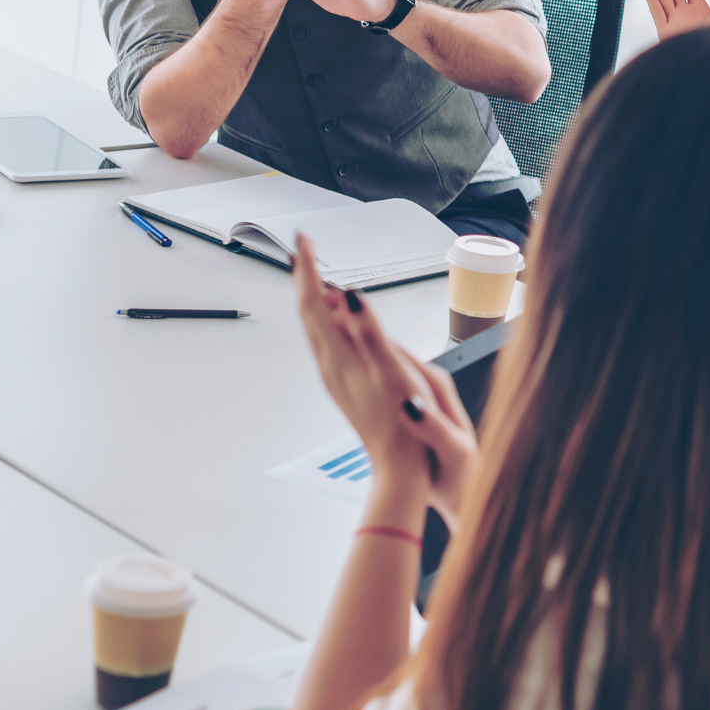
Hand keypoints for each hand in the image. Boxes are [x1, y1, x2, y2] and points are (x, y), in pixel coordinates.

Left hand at [292, 235, 477, 520]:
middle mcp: (331, 366)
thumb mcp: (392, 371)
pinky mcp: (346, 386)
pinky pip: (327, 344)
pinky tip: (339, 324)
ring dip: (313, 300)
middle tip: (305, 251)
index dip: (307, 268)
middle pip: (307, 314)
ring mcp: (336, 378)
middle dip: (305, 278)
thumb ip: (370, 330)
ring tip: (317, 278)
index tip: (304, 240)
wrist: (403, 468)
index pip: (312, 303)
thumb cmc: (404, 425)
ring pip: (315, 330)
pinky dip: (327, 322)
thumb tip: (349, 296)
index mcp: (339, 358)